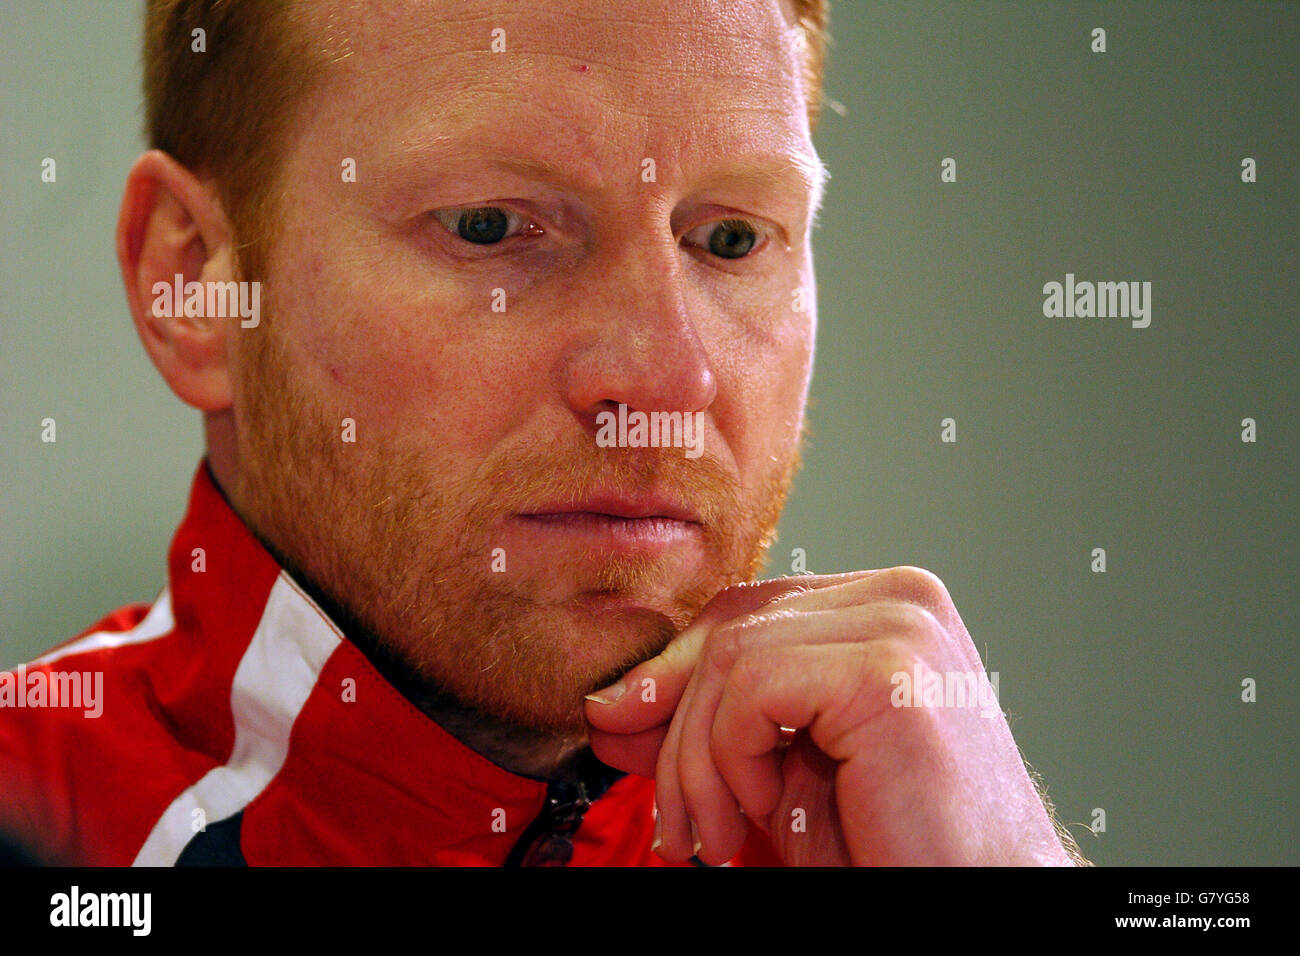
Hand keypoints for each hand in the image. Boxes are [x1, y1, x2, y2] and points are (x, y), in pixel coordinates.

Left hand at [584, 567, 1075, 865]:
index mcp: (883, 605)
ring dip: (703, 762)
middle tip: (678, 820)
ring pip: (732, 659)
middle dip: (677, 727)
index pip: (744, 610)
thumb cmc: (893, 838)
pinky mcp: (889, 668)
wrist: (979, 894)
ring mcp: (901, 623)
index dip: (674, 672)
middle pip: (731, 628)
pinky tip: (773, 809)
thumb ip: (701, 725)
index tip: (623, 725)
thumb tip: (610, 704)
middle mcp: (899, 596)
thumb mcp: (773, 768)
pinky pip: (753, 688)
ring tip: (725, 832)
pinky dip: (737, 758)